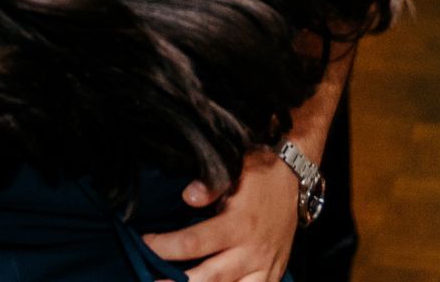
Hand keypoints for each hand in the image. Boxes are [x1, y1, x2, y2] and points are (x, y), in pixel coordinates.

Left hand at [144, 150, 296, 281]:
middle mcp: (252, 250)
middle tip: (150, 281)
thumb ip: (210, 185)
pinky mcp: (273, 275)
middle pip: (210, 278)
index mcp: (239, 224)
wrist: (294, 178)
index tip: (144, 244)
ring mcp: (264, 267)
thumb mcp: (235, 169)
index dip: (165, 247)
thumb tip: (188, 197)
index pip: (194, 242)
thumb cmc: (258, 173)